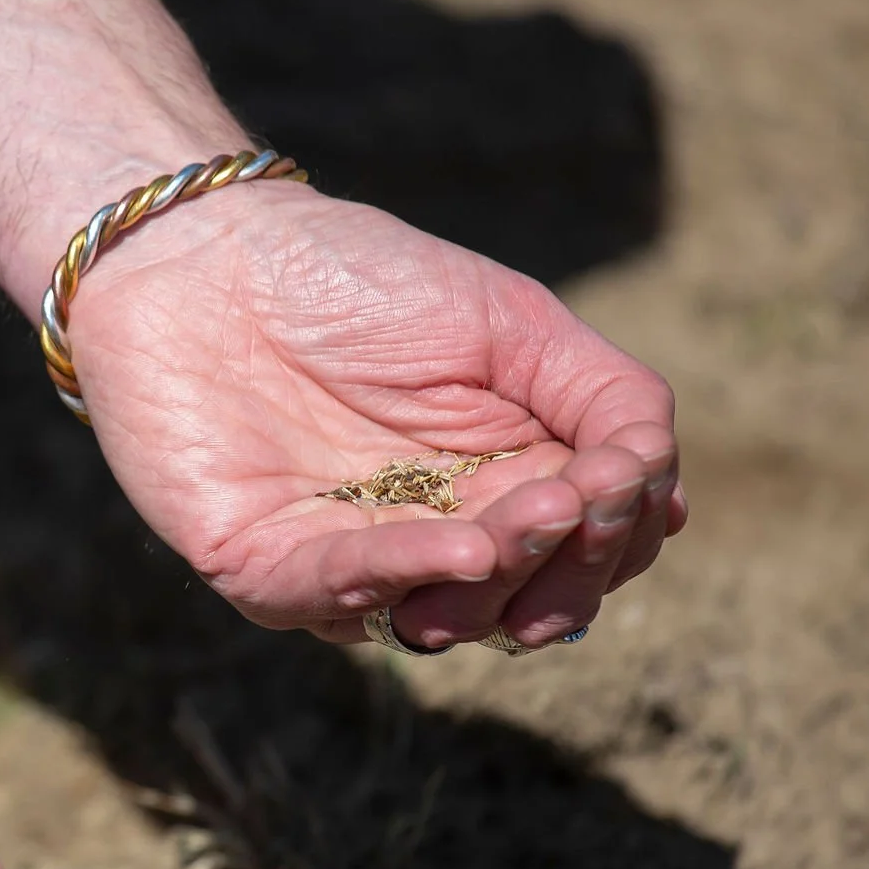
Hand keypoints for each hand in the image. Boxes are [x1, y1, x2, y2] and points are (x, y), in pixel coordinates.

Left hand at [69, 182, 687, 650]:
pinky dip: (401, 576)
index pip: (589, 551)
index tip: (626, 484)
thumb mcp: (513, 323)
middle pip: (526, 600)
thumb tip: (664, 492)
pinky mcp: (263, 568)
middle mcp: (428, 544)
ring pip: (442, 616)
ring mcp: (346, 564)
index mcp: (499, 488)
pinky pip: (336, 595)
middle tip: (571, 507)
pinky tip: (460, 550)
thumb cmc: (359, 278)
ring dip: (494, 582)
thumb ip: (606, 397)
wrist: (205, 253)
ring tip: (520, 526)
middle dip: (563, 568)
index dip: (619, 535)